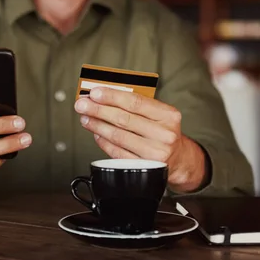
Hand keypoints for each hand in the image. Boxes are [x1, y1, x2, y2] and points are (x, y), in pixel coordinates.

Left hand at [74, 88, 208, 192]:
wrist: (178, 159)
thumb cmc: (163, 131)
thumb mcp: (159, 115)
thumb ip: (136, 104)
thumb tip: (104, 96)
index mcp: (169, 116)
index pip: (135, 102)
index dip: (112, 96)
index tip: (94, 92)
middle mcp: (164, 134)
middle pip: (124, 119)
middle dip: (98, 110)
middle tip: (82, 105)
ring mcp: (155, 153)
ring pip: (118, 136)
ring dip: (98, 126)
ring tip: (85, 118)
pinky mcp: (144, 167)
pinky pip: (118, 152)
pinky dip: (104, 142)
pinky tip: (96, 134)